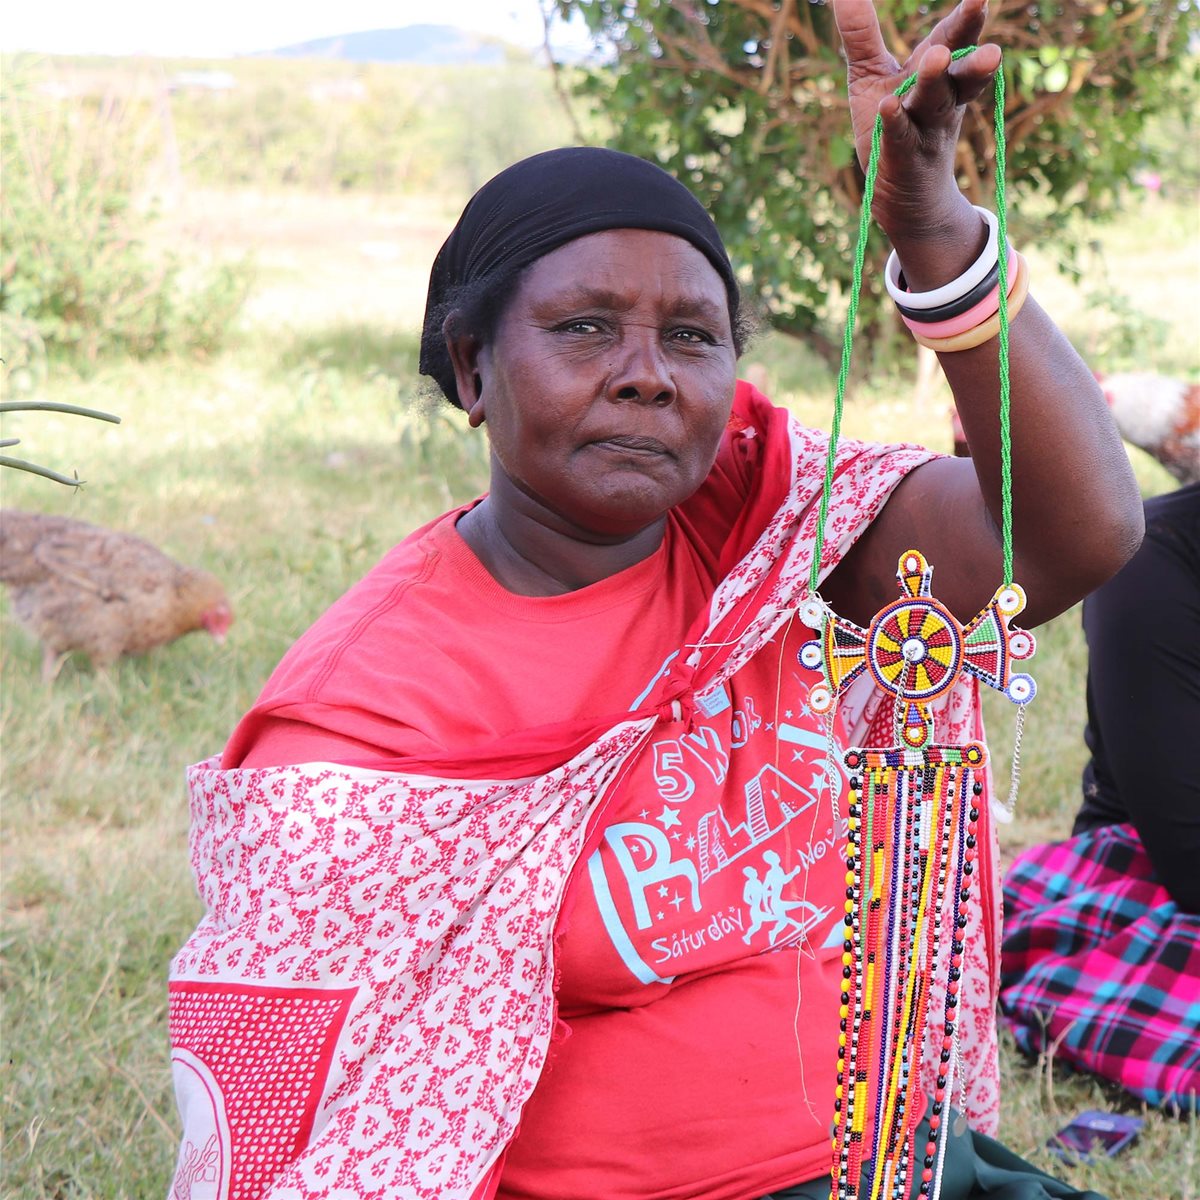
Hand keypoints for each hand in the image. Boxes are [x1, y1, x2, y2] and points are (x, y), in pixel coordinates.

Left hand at [832, 0, 1000, 240]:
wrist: (903, 192)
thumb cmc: (892, 123)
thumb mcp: (871, 76)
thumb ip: (862, 36)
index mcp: (938, 73)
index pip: (956, 41)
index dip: (968, 20)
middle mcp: (940, 100)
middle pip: (958, 72)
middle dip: (969, 49)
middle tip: (981, 20)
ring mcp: (924, 131)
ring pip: (935, 103)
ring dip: (936, 81)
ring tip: (937, 59)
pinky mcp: (903, 159)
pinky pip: (901, 138)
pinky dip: (897, 123)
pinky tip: (890, 106)